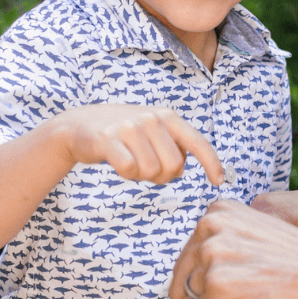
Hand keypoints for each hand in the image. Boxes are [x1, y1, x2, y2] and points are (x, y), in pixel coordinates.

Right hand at [58, 104, 226, 185]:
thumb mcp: (152, 132)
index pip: (198, 142)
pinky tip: (116, 162)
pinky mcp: (109, 138)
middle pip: (173, 167)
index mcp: (167, 116)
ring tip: (128, 161)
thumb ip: (172, 147)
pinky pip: (129, 169)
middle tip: (145, 168)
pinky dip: (125, 173)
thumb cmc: (122, 134)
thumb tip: (181, 170)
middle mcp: (151, 118)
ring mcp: (130, 127)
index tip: (218, 181)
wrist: (78, 125)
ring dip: (140, 175)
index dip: (211, 163)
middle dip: (161, 176)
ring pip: (151, 171)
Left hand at [168, 198, 297, 298]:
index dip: (222, 285)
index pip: (188, 264)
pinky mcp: (217, 290)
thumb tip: (182, 280)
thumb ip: (222, 247)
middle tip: (259, 297)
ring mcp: (212, 257)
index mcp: (218, 211)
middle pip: (182, 288)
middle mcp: (210, 226)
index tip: (258, 278)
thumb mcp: (257, 241)